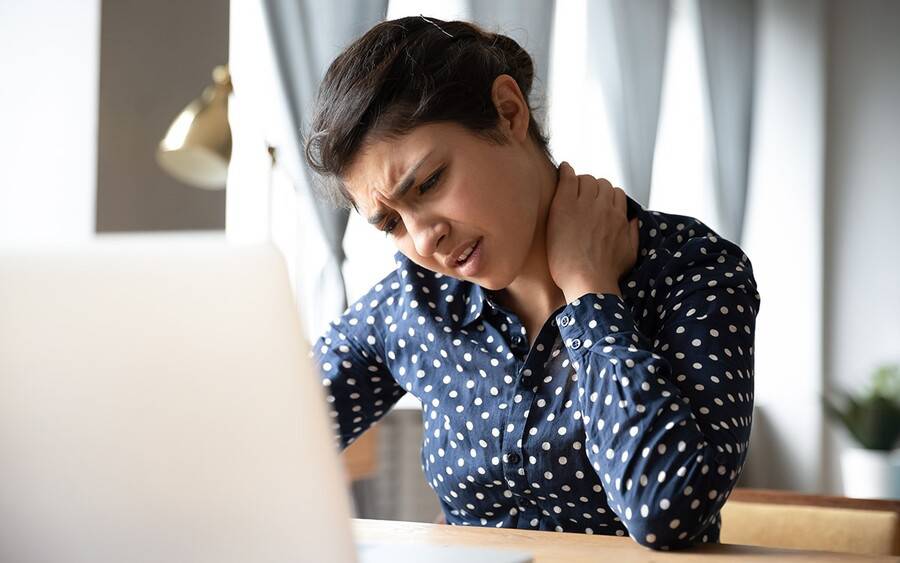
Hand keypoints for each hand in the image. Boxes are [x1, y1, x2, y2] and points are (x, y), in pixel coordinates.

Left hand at [546, 162, 639, 300]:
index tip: (597, 203)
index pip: (616, 193)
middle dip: (592, 189)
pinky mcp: (565, 206)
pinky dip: (566, 172)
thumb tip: (634, 219)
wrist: (588, 282)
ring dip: (579, 183)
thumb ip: (634, 233)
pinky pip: (568, 178)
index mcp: (619, 217)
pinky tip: (563, 170)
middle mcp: (605, 207)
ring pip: (586, 180)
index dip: (605, 197)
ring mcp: (585, 204)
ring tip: (571, 191)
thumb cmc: (607, 274)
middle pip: (601, 184)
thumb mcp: (630, 254)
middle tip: (581, 199)